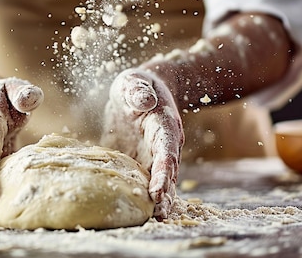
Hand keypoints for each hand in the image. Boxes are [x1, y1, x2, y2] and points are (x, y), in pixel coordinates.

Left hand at [100, 68, 183, 218]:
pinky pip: (145, 180)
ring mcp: (154, 155)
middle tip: (158, 215)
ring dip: (159, 199)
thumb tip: (142, 100)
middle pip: (167, 173)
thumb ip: (137, 90)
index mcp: (163, 126)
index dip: (163, 171)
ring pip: (160, 181)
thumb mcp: (134, 81)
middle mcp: (164, 144)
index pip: (166, 151)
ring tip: (154, 220)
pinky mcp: (143, 160)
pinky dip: (145, 196)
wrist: (143, 89)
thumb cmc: (137, 84)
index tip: (157, 189)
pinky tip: (140, 213)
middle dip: (164, 193)